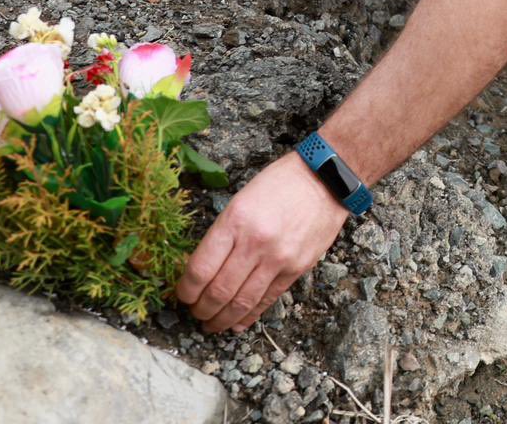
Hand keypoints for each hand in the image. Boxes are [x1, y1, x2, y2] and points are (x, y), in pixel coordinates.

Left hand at [176, 152, 348, 333]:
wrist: (324, 180)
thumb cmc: (280, 183)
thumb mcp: (241, 199)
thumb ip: (223, 233)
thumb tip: (203, 268)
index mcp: (235, 221)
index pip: (200, 269)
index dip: (186, 290)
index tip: (181, 295)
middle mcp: (255, 243)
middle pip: (219, 292)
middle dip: (201, 309)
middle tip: (195, 313)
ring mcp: (278, 259)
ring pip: (242, 302)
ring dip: (222, 319)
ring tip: (212, 325)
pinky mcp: (296, 269)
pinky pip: (267, 300)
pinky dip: (249, 316)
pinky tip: (237, 323)